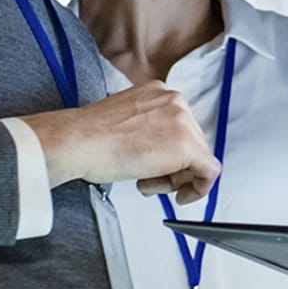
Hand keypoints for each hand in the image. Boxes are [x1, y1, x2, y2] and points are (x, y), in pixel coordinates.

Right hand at [19, 80, 219, 203]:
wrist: (78, 141)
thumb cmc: (89, 137)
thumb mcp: (125, 121)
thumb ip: (148, 128)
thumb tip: (158, 149)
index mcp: (160, 92)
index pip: (180, 127)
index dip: (170, 154)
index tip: (158, 167)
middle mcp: (176, 101)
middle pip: (192, 142)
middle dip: (174, 167)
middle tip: (149, 180)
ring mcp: (184, 121)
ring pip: (199, 158)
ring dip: (176, 178)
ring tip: (146, 182)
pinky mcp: (187, 146)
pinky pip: (209, 172)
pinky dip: (198, 189)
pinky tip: (179, 196)